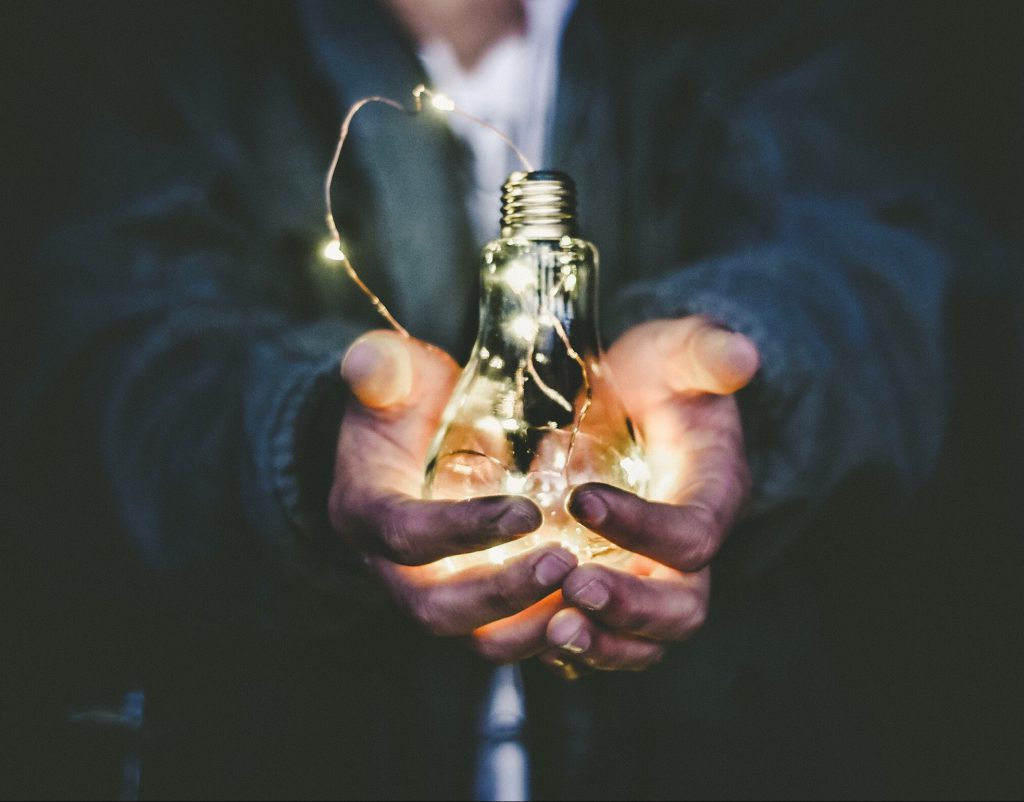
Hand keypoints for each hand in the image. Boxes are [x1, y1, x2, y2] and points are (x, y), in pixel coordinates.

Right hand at [328, 330, 578, 645]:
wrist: (409, 444)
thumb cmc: (405, 404)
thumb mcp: (392, 377)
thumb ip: (382, 368)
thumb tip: (367, 360)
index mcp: (366, 513)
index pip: (405, 535)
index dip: (463, 530)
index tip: (527, 512)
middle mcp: (393, 569)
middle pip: (438, 609)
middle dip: (502, 594)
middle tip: (565, 563)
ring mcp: (435, 593)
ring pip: (477, 638)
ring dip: (532, 626)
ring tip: (590, 595)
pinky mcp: (474, 606)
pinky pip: (509, 638)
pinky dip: (550, 633)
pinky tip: (597, 611)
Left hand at [540, 316, 759, 675]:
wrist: (637, 401)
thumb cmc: (659, 375)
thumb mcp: (679, 351)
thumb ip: (706, 352)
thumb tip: (741, 355)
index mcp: (713, 495)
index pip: (693, 534)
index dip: (643, 527)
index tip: (582, 499)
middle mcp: (689, 551)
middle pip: (681, 607)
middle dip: (630, 607)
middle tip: (573, 588)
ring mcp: (652, 576)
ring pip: (645, 640)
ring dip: (602, 644)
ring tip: (553, 629)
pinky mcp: (616, 587)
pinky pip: (605, 638)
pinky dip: (574, 647)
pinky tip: (530, 632)